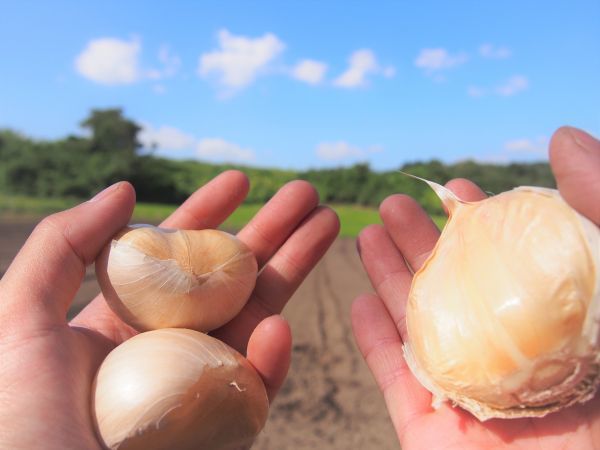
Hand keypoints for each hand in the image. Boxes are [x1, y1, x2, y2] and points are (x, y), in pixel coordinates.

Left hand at [0, 170, 338, 448]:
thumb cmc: (16, 421)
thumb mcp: (19, 318)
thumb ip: (64, 246)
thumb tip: (126, 190)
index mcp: (127, 318)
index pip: (177, 256)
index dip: (210, 214)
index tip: (240, 180)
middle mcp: (172, 344)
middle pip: (232, 276)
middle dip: (271, 230)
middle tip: (306, 193)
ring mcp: (202, 382)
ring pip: (261, 315)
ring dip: (297, 267)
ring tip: (328, 221)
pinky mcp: (222, 427)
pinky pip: (256, 389)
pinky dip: (273, 360)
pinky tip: (278, 328)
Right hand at [352, 127, 599, 449]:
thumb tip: (565, 138)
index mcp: (560, 327)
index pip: (510, 264)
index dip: (479, 222)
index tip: (455, 187)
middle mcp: (512, 357)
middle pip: (455, 290)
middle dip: (420, 242)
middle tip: (394, 202)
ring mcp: (470, 396)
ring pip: (419, 328)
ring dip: (388, 279)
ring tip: (365, 234)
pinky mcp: (432, 433)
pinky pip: (396, 382)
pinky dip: (374, 342)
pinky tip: (357, 301)